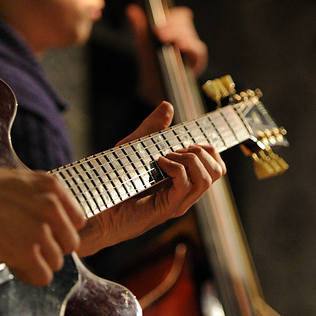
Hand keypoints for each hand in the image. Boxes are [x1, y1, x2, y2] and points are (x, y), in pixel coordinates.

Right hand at [0, 161, 84, 284]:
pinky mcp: (26, 253)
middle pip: (69, 245)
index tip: (41, 233)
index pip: (77, 221)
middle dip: (49, 248)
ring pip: (55, 263)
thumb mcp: (20, 182)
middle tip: (26, 246)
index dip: (59, 231)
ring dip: (36, 263)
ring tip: (13, 252)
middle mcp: (52, 208)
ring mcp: (40, 231)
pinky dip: (29, 276)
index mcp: (52, 187)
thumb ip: (42, 200)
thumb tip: (51, 225)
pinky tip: (12, 264)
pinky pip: (43, 277)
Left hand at [78, 101, 225, 254]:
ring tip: (165, 157)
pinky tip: (159, 163)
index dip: (206, 148)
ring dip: (189, 159)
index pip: (217, 164)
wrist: (96, 209)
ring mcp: (178, 202)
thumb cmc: (114, 181)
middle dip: (200, 151)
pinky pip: (185, 185)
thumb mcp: (134, 147)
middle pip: (218, 170)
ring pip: (206, 178)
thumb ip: (152, 128)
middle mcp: (185, 193)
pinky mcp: (166, 209)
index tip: (182, 143)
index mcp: (184, 180)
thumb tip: (168, 106)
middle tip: (173, 151)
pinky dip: (176, 168)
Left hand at [126, 3, 207, 105]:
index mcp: (176, 31)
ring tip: (164, 38)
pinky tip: (180, 46)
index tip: (160, 19)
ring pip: (191, 35)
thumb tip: (131, 9)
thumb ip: (140, 29)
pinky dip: (189, 46)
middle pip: (186, 23)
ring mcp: (192, 51)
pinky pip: (197, 51)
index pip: (181, 16)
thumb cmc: (152, 69)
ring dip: (178, 34)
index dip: (173, 15)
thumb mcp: (143, 47)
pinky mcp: (196, 63)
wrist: (154, 92)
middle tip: (158, 32)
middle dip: (172, 25)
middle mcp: (186, 39)